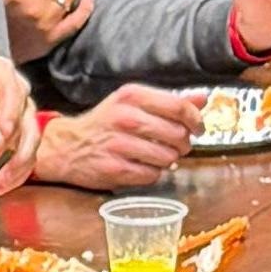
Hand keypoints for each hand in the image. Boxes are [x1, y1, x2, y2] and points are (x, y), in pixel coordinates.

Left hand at [0, 49, 36, 192]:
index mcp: (4, 75)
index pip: (13, 94)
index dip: (11, 113)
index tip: (4, 132)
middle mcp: (21, 95)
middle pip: (23, 124)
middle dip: (3, 148)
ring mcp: (25, 116)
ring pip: (31, 143)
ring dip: (18, 166)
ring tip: (0, 186)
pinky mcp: (24, 135)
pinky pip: (28, 155)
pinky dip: (19, 173)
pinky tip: (4, 187)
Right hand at [27, 77, 208, 189]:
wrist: (67, 146)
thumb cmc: (104, 123)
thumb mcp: (133, 103)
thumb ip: (169, 101)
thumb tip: (203, 99)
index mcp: (132, 96)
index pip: (178, 107)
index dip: (195, 120)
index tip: (198, 128)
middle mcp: (125, 118)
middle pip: (177, 134)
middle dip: (183, 143)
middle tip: (177, 145)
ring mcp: (119, 144)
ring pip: (167, 157)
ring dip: (168, 160)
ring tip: (159, 156)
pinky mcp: (115, 168)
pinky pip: (151, 175)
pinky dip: (153, 173)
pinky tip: (144, 166)